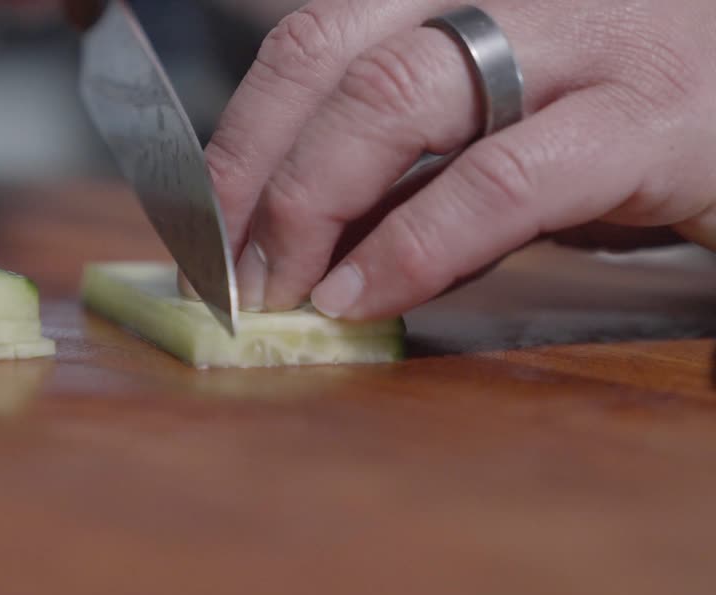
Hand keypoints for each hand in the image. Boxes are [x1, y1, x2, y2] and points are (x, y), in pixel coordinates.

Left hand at [205, 0, 715, 318]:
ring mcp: (588, 35)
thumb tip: (304, 237)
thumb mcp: (513, 138)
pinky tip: (365, 294)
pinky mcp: (655, 115)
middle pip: (332, 53)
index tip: (205, 225)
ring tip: (281, 291)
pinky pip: (502, 177)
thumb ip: (415, 175)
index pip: (315, 36)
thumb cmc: (655, 123)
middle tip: (228, 270)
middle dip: (255, 169)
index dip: (241, 133)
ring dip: (310, 203)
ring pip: (395, 92)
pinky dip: (415, 244)